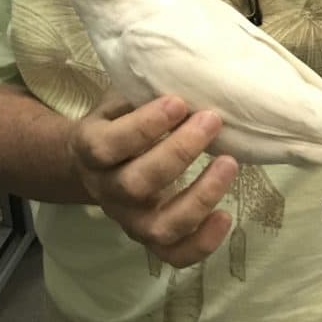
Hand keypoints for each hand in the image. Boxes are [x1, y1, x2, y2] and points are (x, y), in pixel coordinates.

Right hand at [69, 90, 237, 268]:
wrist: (95, 162)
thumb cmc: (119, 119)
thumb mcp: (120, 97)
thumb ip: (143, 89)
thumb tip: (187, 66)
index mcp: (91, 148)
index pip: (110, 144)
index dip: (145, 126)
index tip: (179, 101)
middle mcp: (105, 190)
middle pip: (137, 184)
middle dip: (179, 152)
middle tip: (212, 120)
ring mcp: (127, 220)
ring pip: (158, 227)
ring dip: (198, 198)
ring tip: (229, 164)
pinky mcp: (149, 239)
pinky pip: (173, 255)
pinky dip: (201, 243)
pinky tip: (226, 216)